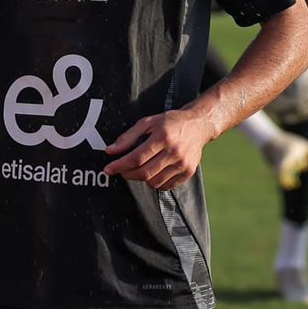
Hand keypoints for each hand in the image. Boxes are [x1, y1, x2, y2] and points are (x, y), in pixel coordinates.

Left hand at [102, 108, 218, 190]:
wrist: (198, 125)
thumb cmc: (171, 122)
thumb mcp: (148, 122)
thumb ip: (128, 137)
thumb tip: (111, 151)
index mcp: (163, 137)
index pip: (137, 157)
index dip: (120, 165)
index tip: (108, 169)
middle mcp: (174, 152)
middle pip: (145, 172)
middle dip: (128, 174)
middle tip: (121, 171)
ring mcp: (183, 164)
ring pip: (154, 182)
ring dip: (141, 178)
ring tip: (138, 169)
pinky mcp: (188, 172)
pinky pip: (166, 186)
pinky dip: (155, 182)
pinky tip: (153, 172)